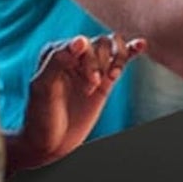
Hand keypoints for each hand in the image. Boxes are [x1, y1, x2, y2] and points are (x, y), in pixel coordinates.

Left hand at [9, 33, 145, 170]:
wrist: (50, 142)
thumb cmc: (41, 115)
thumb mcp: (43, 88)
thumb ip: (57, 61)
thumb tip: (80, 40)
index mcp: (57, 52)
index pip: (83, 42)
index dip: (89, 60)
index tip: (89, 80)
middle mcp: (75, 55)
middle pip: (101, 43)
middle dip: (100, 64)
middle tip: (91, 86)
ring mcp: (92, 67)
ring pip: (112, 47)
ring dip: (116, 60)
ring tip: (111, 77)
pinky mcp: (105, 80)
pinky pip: (121, 59)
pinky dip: (132, 50)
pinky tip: (141, 45)